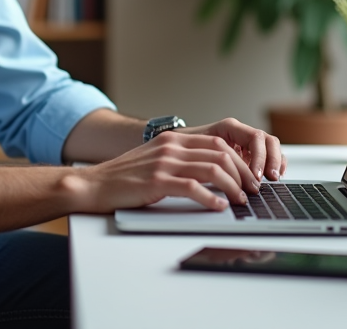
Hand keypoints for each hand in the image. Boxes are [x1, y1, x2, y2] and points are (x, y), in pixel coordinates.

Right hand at [69, 131, 258, 212]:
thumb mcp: (156, 160)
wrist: (94, 184)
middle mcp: (171, 147)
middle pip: (220, 154)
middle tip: (252, 191)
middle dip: (242, 174)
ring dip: (232, 187)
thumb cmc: (125, 178)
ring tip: (240, 200)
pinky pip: (192, 187)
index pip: (218, 144)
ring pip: (212, 169)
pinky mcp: (156, 181)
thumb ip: (181, 160)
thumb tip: (213, 173)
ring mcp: (164, 163)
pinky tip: (219, 206)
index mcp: (174, 139)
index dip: (239, 161)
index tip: (249, 177)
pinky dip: (211, 198)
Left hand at [177, 118, 285, 187]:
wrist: (179, 147)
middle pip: (268, 140)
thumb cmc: (187, 148)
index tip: (257, 175)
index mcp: (230, 127)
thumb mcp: (198, 152)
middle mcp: (241, 133)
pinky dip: (276, 165)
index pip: (255, 137)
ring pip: (271, 147)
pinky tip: (274, 178)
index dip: (260, 157)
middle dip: (272, 160)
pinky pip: (269, 155)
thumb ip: (215, 161)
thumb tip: (229, 179)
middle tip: (270, 178)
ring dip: (276, 163)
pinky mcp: (250, 153)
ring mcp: (247, 142)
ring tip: (273, 180)